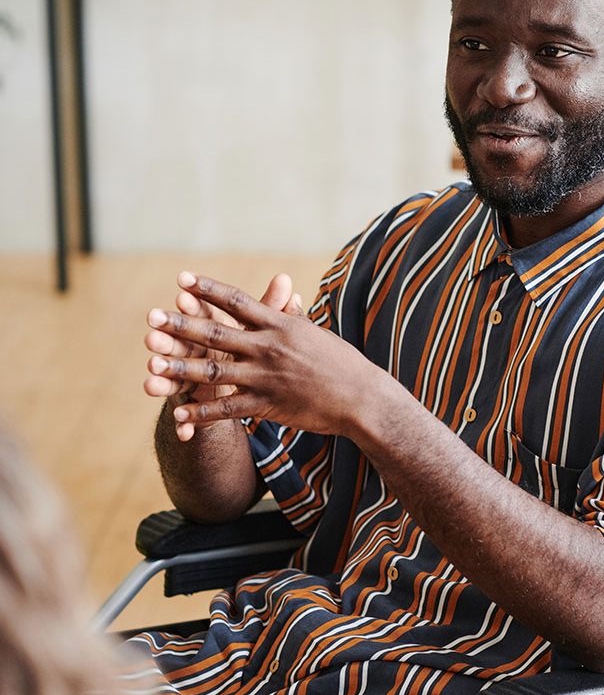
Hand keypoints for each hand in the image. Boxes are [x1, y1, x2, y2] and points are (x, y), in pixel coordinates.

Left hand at [144, 273, 380, 438]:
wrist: (362, 398)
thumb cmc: (343, 363)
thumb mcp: (317, 333)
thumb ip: (294, 317)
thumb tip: (287, 296)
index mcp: (280, 325)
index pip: (236, 302)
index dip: (206, 290)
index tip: (180, 280)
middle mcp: (268, 347)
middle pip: (215, 334)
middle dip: (180, 326)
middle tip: (151, 318)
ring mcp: (265, 377)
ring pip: (213, 372)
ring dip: (179, 370)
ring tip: (150, 367)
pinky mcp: (267, 406)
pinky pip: (227, 409)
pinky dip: (202, 413)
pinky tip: (179, 414)